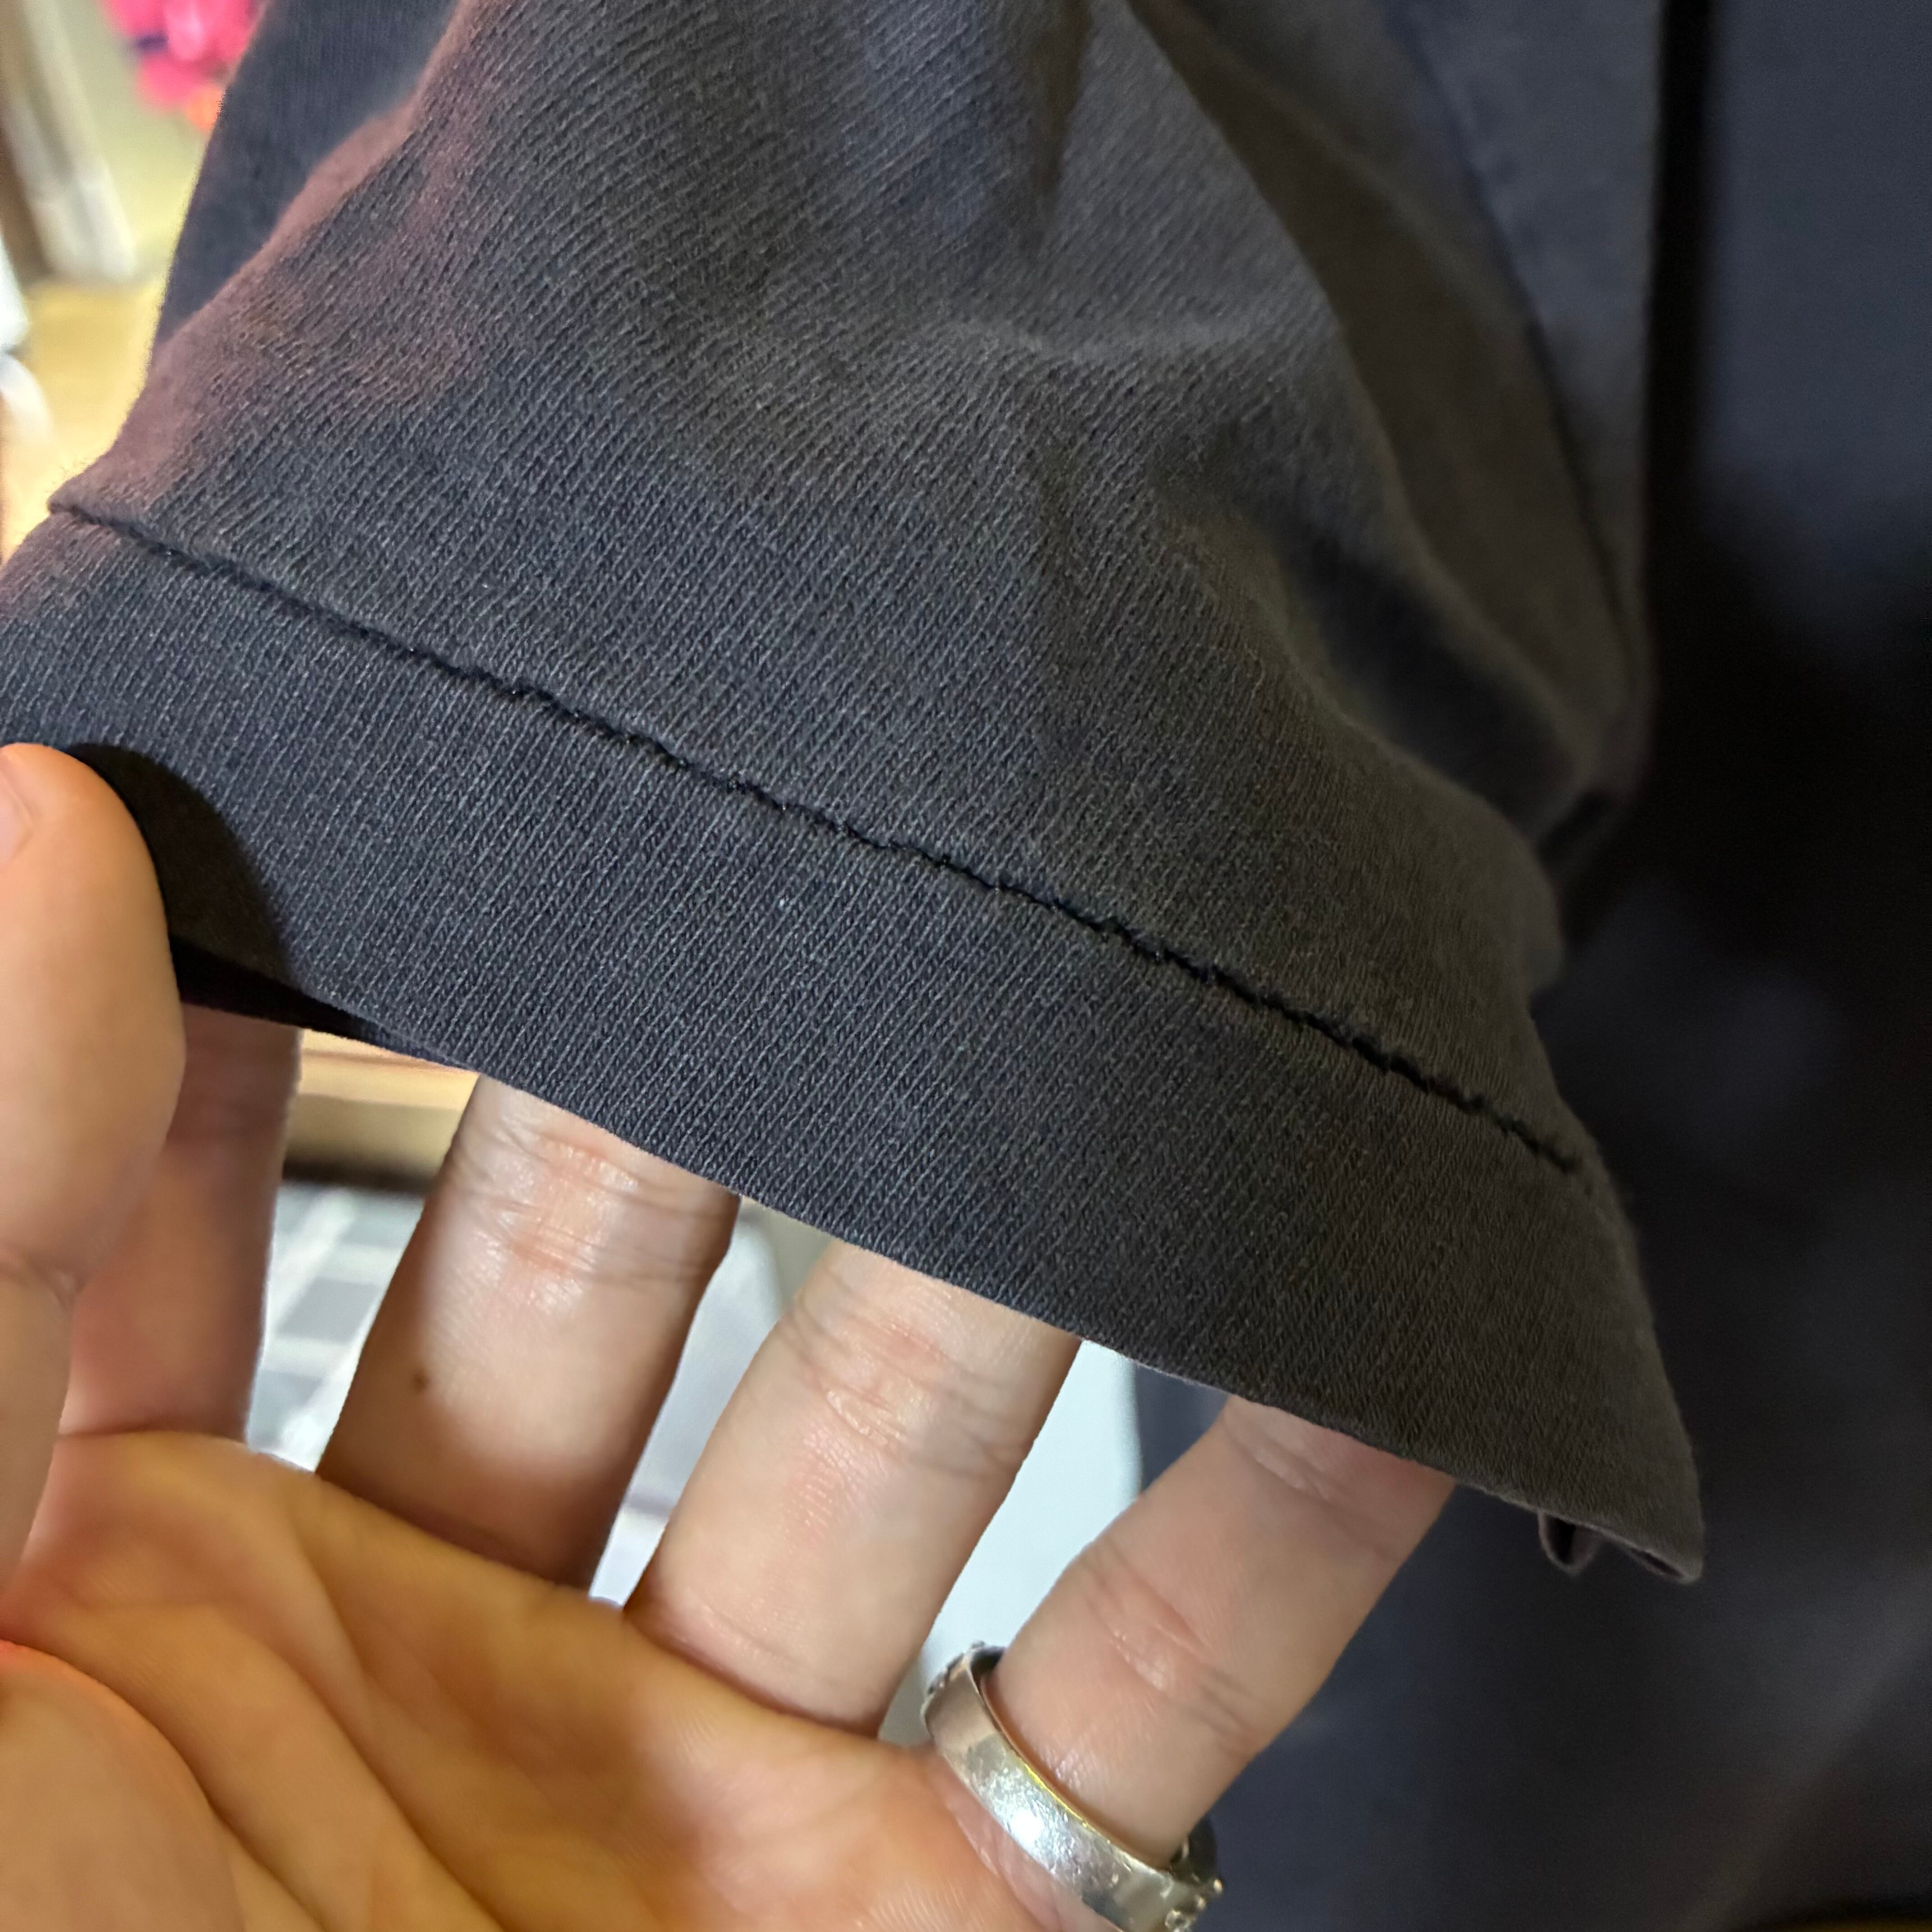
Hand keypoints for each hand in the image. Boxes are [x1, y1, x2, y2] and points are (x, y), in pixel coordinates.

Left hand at [0, 744, 1451, 1927]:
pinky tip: (1367, 1366)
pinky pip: (1143, 1700)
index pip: (252, 1165)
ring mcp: (713, 1771)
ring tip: (1127, 1030)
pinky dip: (1268, 1536)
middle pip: (627, 1262)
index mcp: (160, 1570)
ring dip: (1013, 1252)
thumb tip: (18, 849)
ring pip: (903, 1430)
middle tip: (858, 827)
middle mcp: (449, 1634)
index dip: (340, 945)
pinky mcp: (927, 1911)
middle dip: (734, 1067)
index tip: (476, 738)